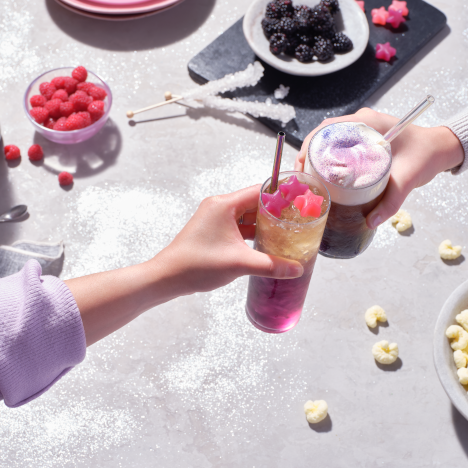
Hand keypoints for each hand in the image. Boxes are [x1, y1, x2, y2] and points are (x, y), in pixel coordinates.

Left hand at [67, 185, 302, 345]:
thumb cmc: (197, 265)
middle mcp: (219, 206)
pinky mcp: (213, 231)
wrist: (168, 277)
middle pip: (255, 202)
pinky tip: (266, 244)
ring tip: (286, 233)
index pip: (260, 191)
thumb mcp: (240, 264)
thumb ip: (271, 265)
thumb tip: (297, 268)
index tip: (300, 202)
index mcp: (224, 205)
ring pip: (247, 215)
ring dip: (264, 224)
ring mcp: (215, 218)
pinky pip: (238, 226)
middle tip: (298, 221)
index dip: (282, 195)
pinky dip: (252, 232)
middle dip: (276, 212)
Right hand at [294, 108, 463, 228]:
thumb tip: (370, 222)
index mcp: (368, 123)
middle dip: (308, 154)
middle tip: (301, 177)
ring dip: (317, 156)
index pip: (328, 128)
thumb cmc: (426, 156)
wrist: (441, 149)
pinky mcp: (364, 139)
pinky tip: (325, 175)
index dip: (309, 145)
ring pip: (330, 140)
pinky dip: (328, 157)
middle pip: (323, 135)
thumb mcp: (407, 179)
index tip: (301, 164)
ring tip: (309, 178)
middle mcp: (362, 122)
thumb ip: (391, 202)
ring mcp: (362, 129)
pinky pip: (339, 145)